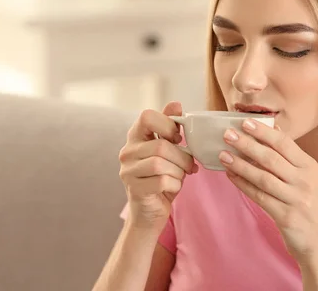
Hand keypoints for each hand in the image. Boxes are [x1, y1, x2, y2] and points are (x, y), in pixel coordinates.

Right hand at [119, 101, 198, 231]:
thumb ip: (170, 128)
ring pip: (161, 164)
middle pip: (160, 145)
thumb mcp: (168, 150)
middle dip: (182, 156)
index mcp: (135, 137)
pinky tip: (173, 187)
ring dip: (179, 171)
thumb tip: (176, 104)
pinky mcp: (135, 190)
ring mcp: (128, 171)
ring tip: (180, 176)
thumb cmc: (162, 178)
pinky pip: (163, 181)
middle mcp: (127, 152)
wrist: (150, 213)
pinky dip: (175, 184)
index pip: (147, 116)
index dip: (167, 125)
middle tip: (189, 165)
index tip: (177, 138)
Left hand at [219, 119, 317, 262]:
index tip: (245, 122)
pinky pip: (259, 196)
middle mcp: (304, 181)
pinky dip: (243, 185)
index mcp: (309, 166)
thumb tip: (273, 129)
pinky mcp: (286, 216)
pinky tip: (230, 175)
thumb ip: (290, 156)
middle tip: (228, 134)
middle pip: (271, 158)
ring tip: (223, 154)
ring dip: (240, 165)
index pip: (284, 143)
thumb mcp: (306, 177)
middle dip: (247, 144)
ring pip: (262, 177)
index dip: (263, 132)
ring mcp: (296, 199)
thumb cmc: (309, 205)